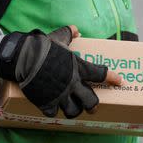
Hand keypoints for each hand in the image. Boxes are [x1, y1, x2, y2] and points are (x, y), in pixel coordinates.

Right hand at [0, 25, 121, 118]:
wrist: (23, 58)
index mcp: (78, 68)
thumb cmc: (42, 47)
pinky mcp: (46, 103)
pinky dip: (53, 112)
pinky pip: (53, 113)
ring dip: (75, 111)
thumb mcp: (58, 37)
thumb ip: (68, 34)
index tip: (118, 81)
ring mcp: (60, 95)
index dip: (111, 78)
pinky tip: (52, 108)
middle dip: (93, 105)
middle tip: (93, 107)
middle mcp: (72, 84)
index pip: (100, 74)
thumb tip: (75, 29)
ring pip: (74, 111)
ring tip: (73, 109)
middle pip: (91, 101)